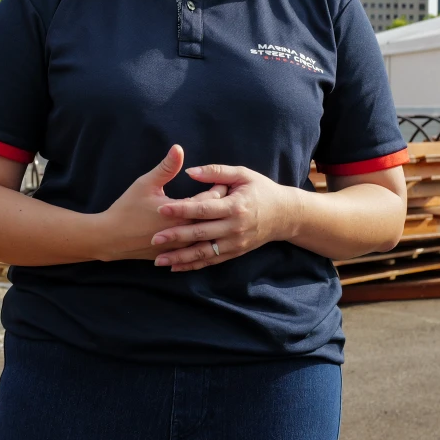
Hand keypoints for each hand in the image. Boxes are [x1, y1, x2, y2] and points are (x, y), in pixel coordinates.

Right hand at [92, 145, 226, 260]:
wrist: (111, 238)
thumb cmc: (127, 208)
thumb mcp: (146, 184)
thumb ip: (166, 167)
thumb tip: (178, 148)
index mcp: (180, 212)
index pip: (210, 199)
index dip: (219, 188)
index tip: (228, 180)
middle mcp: (184, 232)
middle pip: (212, 218)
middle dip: (222, 206)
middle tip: (232, 195)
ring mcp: (180, 247)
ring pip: (207, 236)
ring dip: (215, 224)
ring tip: (223, 214)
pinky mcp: (175, 255)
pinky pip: (196, 249)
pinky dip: (205, 240)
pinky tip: (210, 233)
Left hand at [151, 164, 299, 270]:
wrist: (285, 215)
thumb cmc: (261, 190)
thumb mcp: (242, 174)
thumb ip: (215, 172)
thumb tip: (190, 171)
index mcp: (235, 206)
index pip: (203, 209)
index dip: (182, 209)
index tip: (161, 208)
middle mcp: (234, 228)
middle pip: (200, 234)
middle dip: (176, 237)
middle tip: (154, 238)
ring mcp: (235, 243)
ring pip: (203, 253)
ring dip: (180, 258)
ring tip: (158, 260)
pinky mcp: (235, 252)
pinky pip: (211, 261)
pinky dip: (192, 266)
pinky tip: (175, 267)